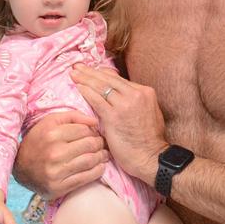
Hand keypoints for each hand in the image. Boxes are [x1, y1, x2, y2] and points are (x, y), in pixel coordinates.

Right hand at [14, 110, 107, 199]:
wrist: (20, 168)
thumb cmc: (38, 141)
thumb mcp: (49, 122)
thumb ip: (72, 116)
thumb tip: (95, 121)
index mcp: (51, 134)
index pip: (84, 130)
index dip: (93, 131)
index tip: (95, 134)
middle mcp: (54, 153)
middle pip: (90, 145)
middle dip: (99, 143)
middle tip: (101, 144)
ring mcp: (56, 172)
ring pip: (90, 161)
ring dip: (101, 157)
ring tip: (103, 154)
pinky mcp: (58, 187)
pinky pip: (86, 178)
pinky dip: (97, 171)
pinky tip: (100, 166)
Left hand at [71, 65, 167, 184]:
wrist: (151, 157)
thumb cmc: (149, 141)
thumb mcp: (149, 114)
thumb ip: (135, 102)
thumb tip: (120, 96)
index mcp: (145, 92)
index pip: (118, 79)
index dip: (102, 74)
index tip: (91, 72)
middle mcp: (136, 94)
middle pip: (108, 78)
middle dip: (90, 71)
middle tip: (77, 66)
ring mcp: (125, 104)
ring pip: (101, 86)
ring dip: (85, 78)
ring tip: (73, 73)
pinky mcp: (114, 116)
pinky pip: (96, 100)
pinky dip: (86, 92)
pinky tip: (78, 87)